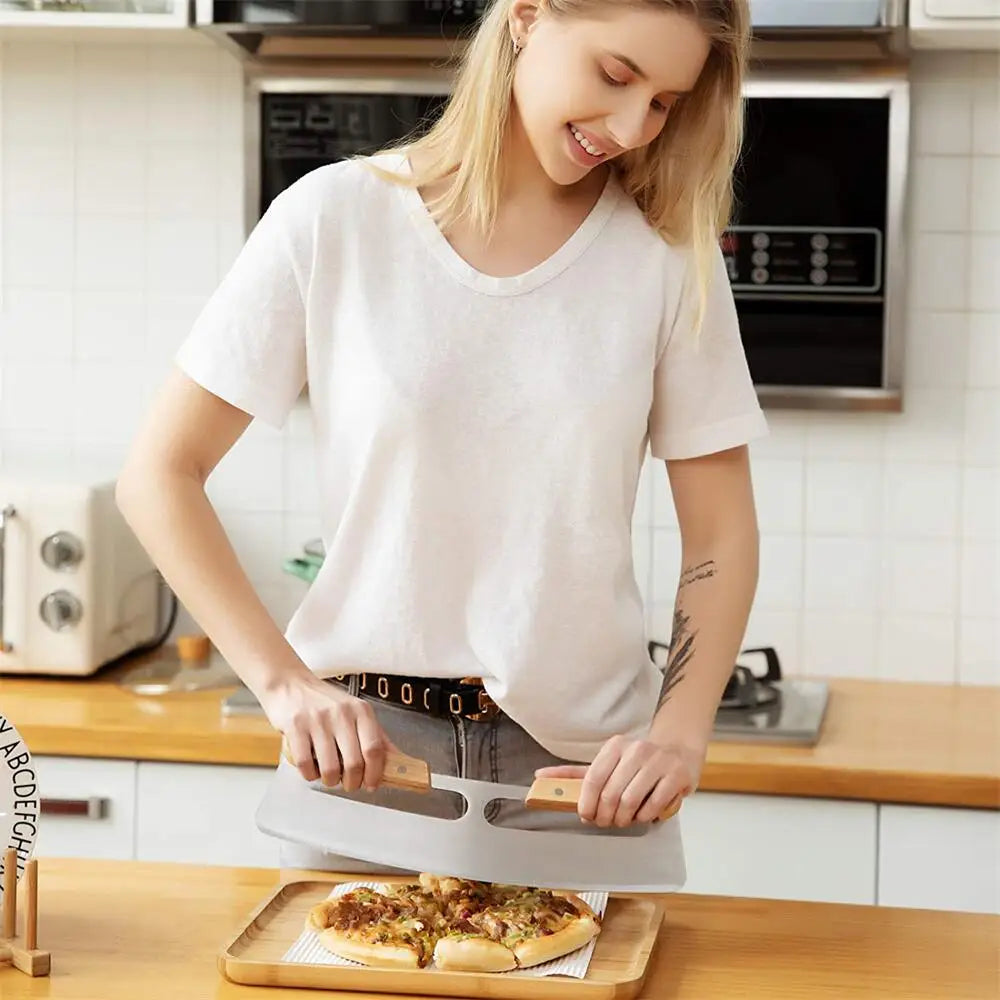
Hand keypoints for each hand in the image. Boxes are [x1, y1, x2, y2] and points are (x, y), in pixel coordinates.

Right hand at [256, 673, 397, 791]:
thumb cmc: (324, 702)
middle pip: (355, 763)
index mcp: (361, 710)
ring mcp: (317, 719)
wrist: (289, 684)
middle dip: (352, 782)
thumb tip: (397, 760)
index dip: (375, 773)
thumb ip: (376, 735)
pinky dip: (310, 775)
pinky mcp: (295, 726)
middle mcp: (341, 713)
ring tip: (329, 777)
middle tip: (349, 784)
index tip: (371, 784)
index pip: (375, 748)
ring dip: (330, 781)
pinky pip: (306, 764)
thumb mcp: (355, 711)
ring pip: (330, 768)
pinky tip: (312, 769)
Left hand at [534, 735, 699, 827]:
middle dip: (605, 815)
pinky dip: (645, 816)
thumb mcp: (606, 763)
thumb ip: (575, 773)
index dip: (586, 803)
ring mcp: (658, 761)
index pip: (593, 778)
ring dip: (624, 818)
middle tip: (606, 822)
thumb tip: (540, 776)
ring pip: (631, 800)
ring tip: (623, 820)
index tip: (586, 816)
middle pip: (611, 793)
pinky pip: (654, 804)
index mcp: (615, 746)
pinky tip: (642, 815)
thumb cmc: (636, 762)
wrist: (677, 751)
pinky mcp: (676, 775)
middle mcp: (636, 750)